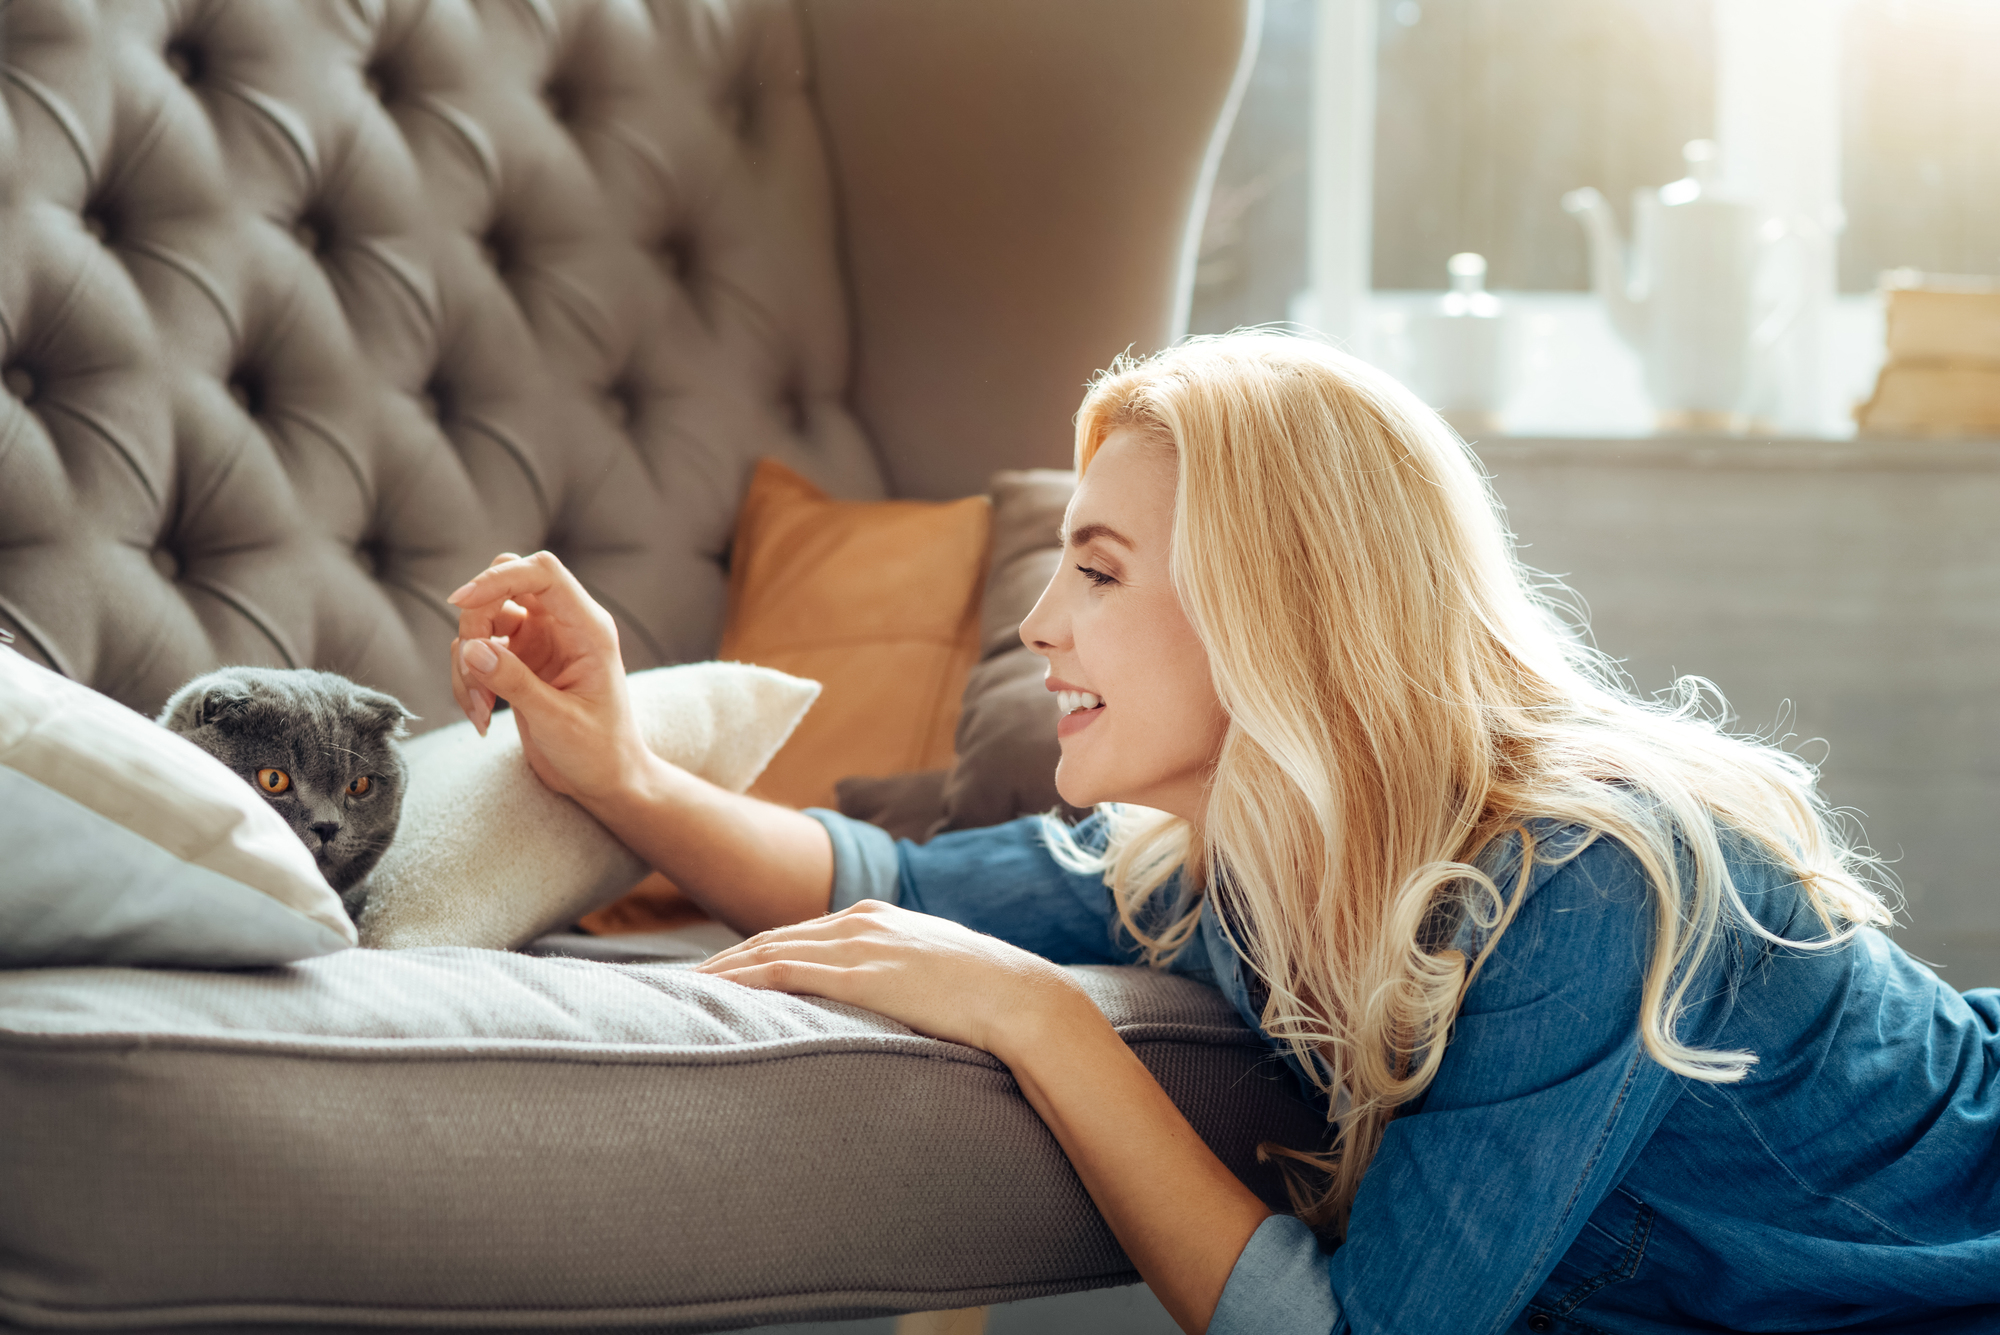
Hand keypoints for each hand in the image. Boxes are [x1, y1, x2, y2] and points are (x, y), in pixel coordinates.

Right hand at [447, 550, 649, 802]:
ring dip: (467, 664)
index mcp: (587, 627)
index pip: (542, 573)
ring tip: (480, 712)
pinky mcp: (518, 662)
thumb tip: (470, 648)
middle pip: (502, 587)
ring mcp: (538, 641)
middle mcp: (562, 625)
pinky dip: (468, 680)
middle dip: (474, 625)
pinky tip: (482, 717)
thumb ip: (515, 683)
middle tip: (474, 677)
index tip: (460, 602)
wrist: (605, 781)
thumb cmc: (598, 751)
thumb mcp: (557, 721)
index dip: (499, 578)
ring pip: (482, 622)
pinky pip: (476, 652)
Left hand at [692, 899, 1091, 1058]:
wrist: (1021, 997)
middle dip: (726, 959)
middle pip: (772, 937)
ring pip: (770, 951)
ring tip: (685, 990)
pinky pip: (788, 973)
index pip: (797, 933)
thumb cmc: (986, 995)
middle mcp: (861, 921)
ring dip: (724, 970)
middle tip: (684, 980)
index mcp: (876, 917)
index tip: (720, 971)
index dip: (753, 951)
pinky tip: (717, 991)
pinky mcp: (862, 974)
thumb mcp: (932, 972)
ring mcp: (860, 945)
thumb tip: (879, 1001)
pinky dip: (746, 979)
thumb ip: (897, 975)